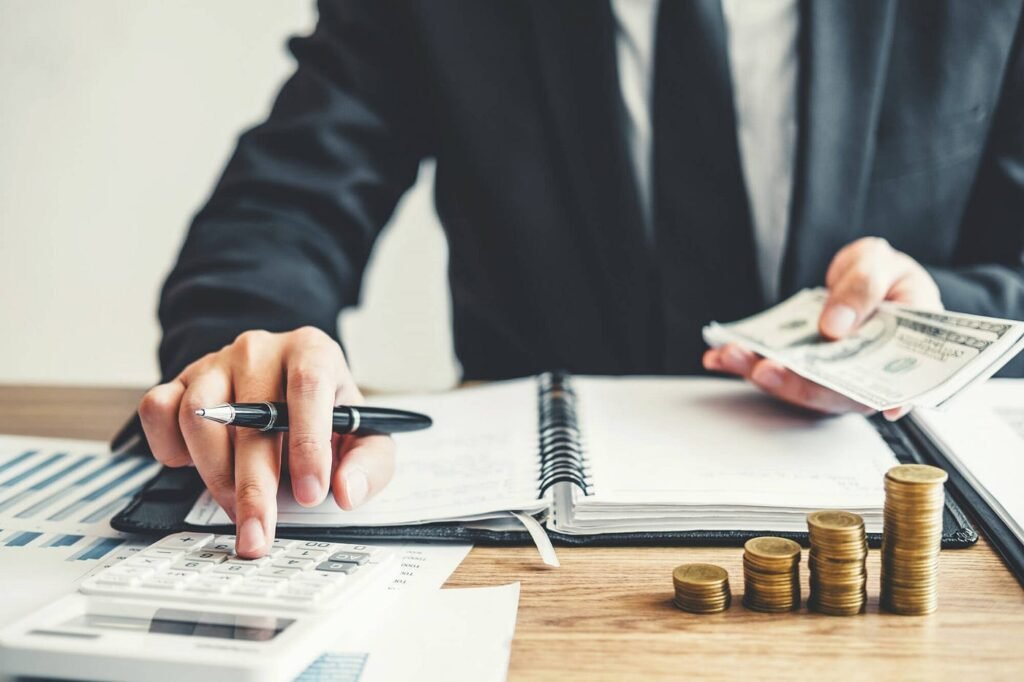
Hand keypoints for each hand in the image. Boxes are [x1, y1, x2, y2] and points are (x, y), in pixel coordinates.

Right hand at [138, 327, 394, 557]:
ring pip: (198, 415)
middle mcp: (261, 350)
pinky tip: (193, 467)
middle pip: (249, 415)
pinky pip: (158, 409)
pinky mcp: (179, 382)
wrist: (287, 387)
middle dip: (254, 486)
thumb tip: (348, 491)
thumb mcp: (365, 434)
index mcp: (312, 352)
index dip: (308, 443)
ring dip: (214, 473)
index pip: (307, 387)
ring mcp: (215, 363)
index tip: (311, 493)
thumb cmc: (327, 414)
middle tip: (258, 533)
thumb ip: (369, 463)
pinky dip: (168, 446)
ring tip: (236, 508)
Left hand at [703, 237, 942, 419]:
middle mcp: (864, 376)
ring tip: (728, 356)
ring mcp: (830, 376)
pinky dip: (745, 363)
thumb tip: (834, 326)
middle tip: (765, 369)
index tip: (879, 409)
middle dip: (796, 384)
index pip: (898, 385)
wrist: (866, 275)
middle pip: (834, 393)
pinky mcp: (802, 368)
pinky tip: (717, 355)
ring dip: (760, 374)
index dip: (886, 399)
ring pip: (797, 386)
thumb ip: (863, 289)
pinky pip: (775, 369)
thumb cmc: (887, 277)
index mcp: (903, 356)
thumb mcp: (883, 266)